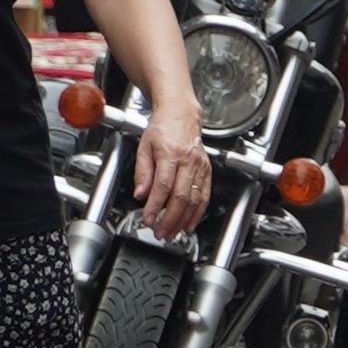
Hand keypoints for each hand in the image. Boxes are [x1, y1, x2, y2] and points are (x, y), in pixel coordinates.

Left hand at [133, 112, 208, 235]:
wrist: (182, 114)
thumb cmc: (162, 128)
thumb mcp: (144, 146)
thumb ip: (142, 172)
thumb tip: (140, 194)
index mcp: (170, 153)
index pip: (163, 185)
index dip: (155, 206)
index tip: (148, 219)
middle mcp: (188, 161)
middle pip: (181, 196)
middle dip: (170, 219)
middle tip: (160, 232)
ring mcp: (200, 166)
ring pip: (194, 199)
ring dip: (183, 220)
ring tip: (172, 233)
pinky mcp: (207, 170)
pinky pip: (205, 195)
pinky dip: (198, 212)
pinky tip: (189, 223)